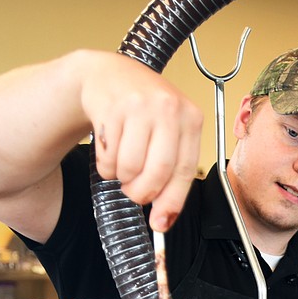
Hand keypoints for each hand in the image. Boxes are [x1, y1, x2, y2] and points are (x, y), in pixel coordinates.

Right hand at [78, 51, 203, 230]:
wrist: (109, 74)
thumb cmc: (145, 111)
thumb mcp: (169, 132)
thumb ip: (171, 172)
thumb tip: (163, 219)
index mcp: (191, 118)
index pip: (184, 170)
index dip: (171, 202)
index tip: (161, 223)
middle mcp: (168, 108)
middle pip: (158, 172)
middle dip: (142, 192)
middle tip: (135, 193)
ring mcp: (139, 106)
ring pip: (130, 167)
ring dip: (122, 178)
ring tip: (122, 164)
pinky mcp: (111, 108)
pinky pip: (108, 156)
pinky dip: (106, 165)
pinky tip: (110, 149)